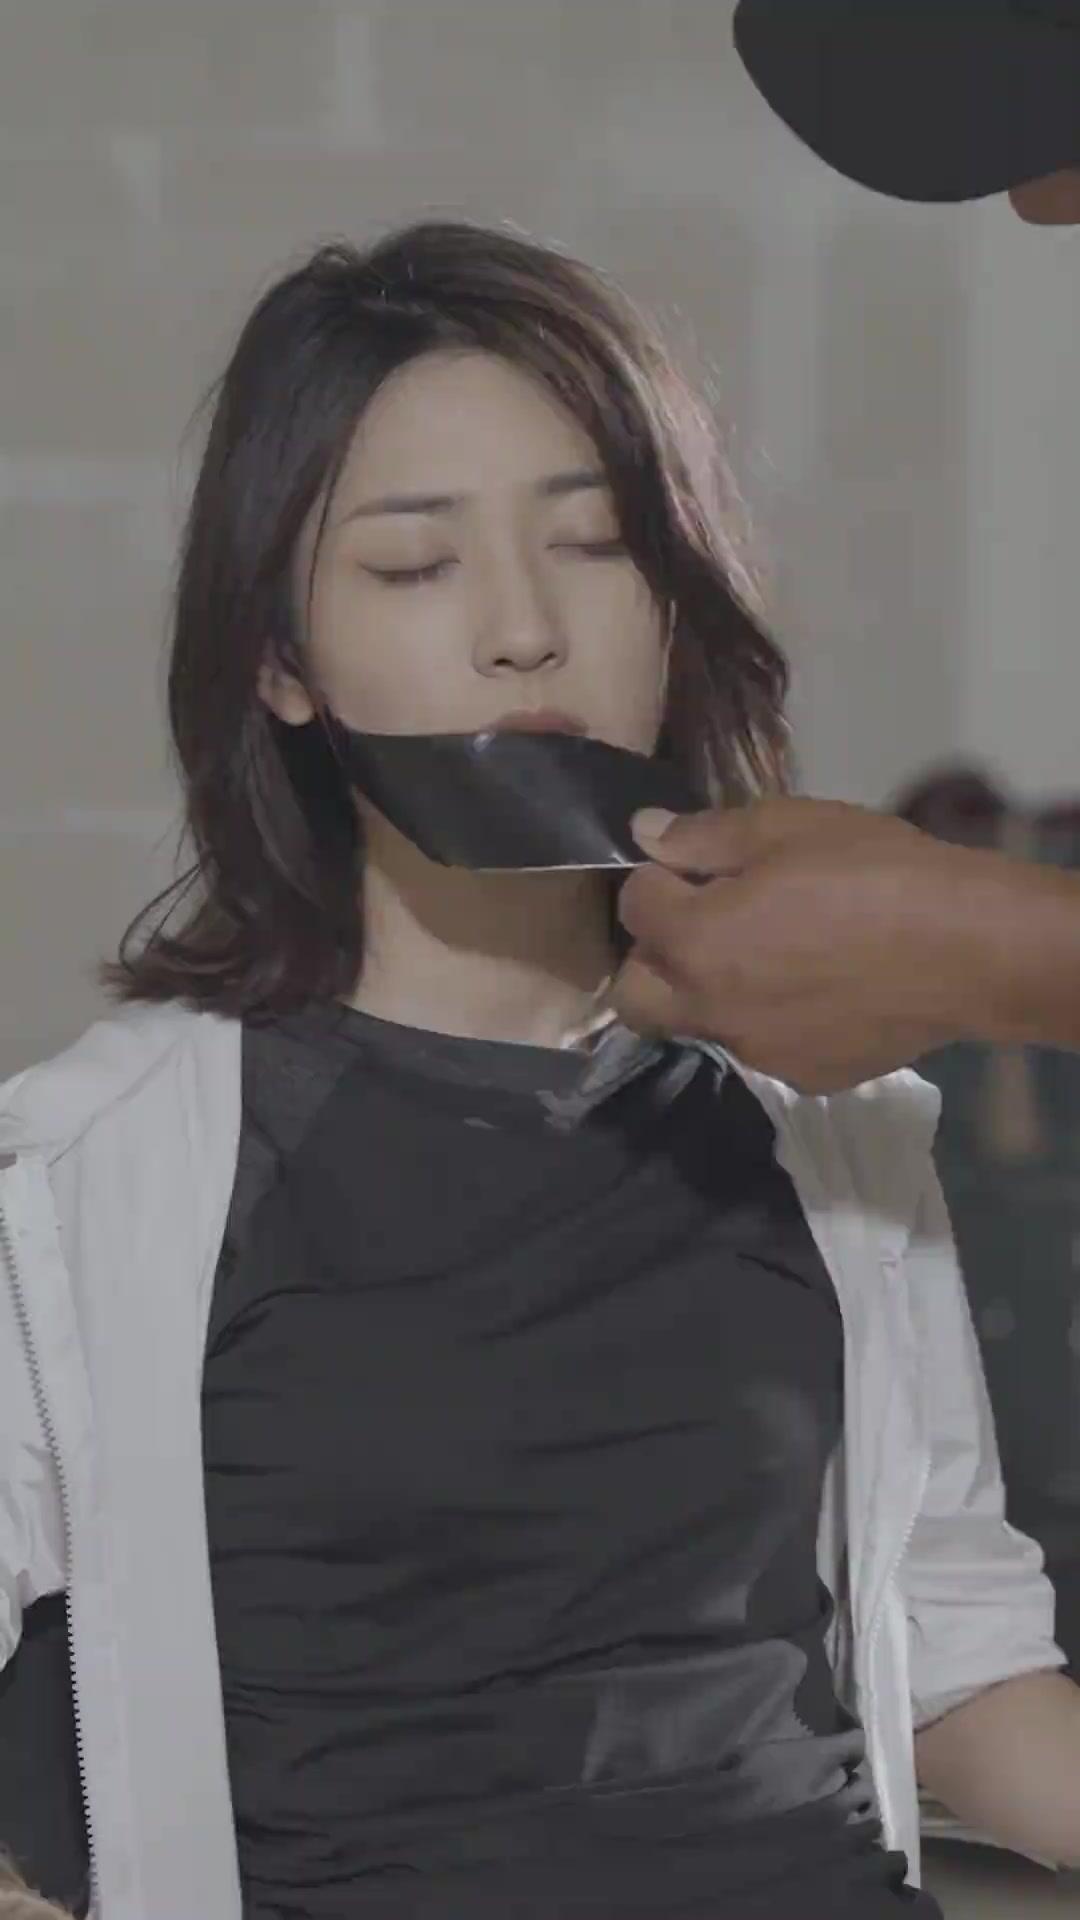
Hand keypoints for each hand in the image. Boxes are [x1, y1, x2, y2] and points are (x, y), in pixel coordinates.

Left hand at [610, 796, 993, 1090]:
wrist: (966, 950)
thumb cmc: (873, 872)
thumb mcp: (787, 826)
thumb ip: (704, 835)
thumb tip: (645, 832)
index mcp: (694, 941)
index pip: (632, 906)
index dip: (656, 878)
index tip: (692, 866)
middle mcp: (708, 1008)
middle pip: (634, 996)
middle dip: (650, 957)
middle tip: (701, 923)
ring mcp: (754, 1051)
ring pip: (698, 1024)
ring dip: (708, 990)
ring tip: (768, 955)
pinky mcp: (801, 1077)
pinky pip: (758, 1045)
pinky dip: (766, 1018)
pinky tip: (816, 989)